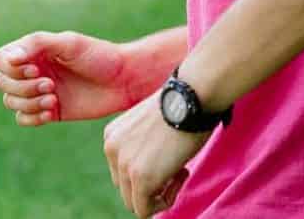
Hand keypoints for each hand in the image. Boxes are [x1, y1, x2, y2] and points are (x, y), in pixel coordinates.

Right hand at [0, 31, 131, 125]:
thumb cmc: (98, 56)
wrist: (123, 81)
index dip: (10, 69)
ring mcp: (39, 92)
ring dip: (29, 102)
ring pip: (11, 102)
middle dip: (22, 88)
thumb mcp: (68, 43)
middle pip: (3, 83)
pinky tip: (52, 111)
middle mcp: (32, 70)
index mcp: (33, 51)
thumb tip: (7, 58)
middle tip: (51, 85)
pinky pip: (24, 119)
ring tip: (53, 99)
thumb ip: (36, 45)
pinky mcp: (49, 111)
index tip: (35, 69)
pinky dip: (32, 117)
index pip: (0, 60)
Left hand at [103, 92, 207, 216]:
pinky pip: (145, 210)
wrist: (192, 96)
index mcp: (112, 135)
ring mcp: (124, 164)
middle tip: (177, 167)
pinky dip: (165, 202)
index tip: (169, 158)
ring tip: (180, 170)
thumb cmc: (182, 106)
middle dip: (152, 185)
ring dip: (159, 194)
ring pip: (134, 202)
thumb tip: (154, 166)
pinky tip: (181, 175)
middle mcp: (111, 149)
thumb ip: (143, 146)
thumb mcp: (152, 126)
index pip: (122, 171)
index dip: (148, 172)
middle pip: (125, 188)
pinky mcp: (141, 178)